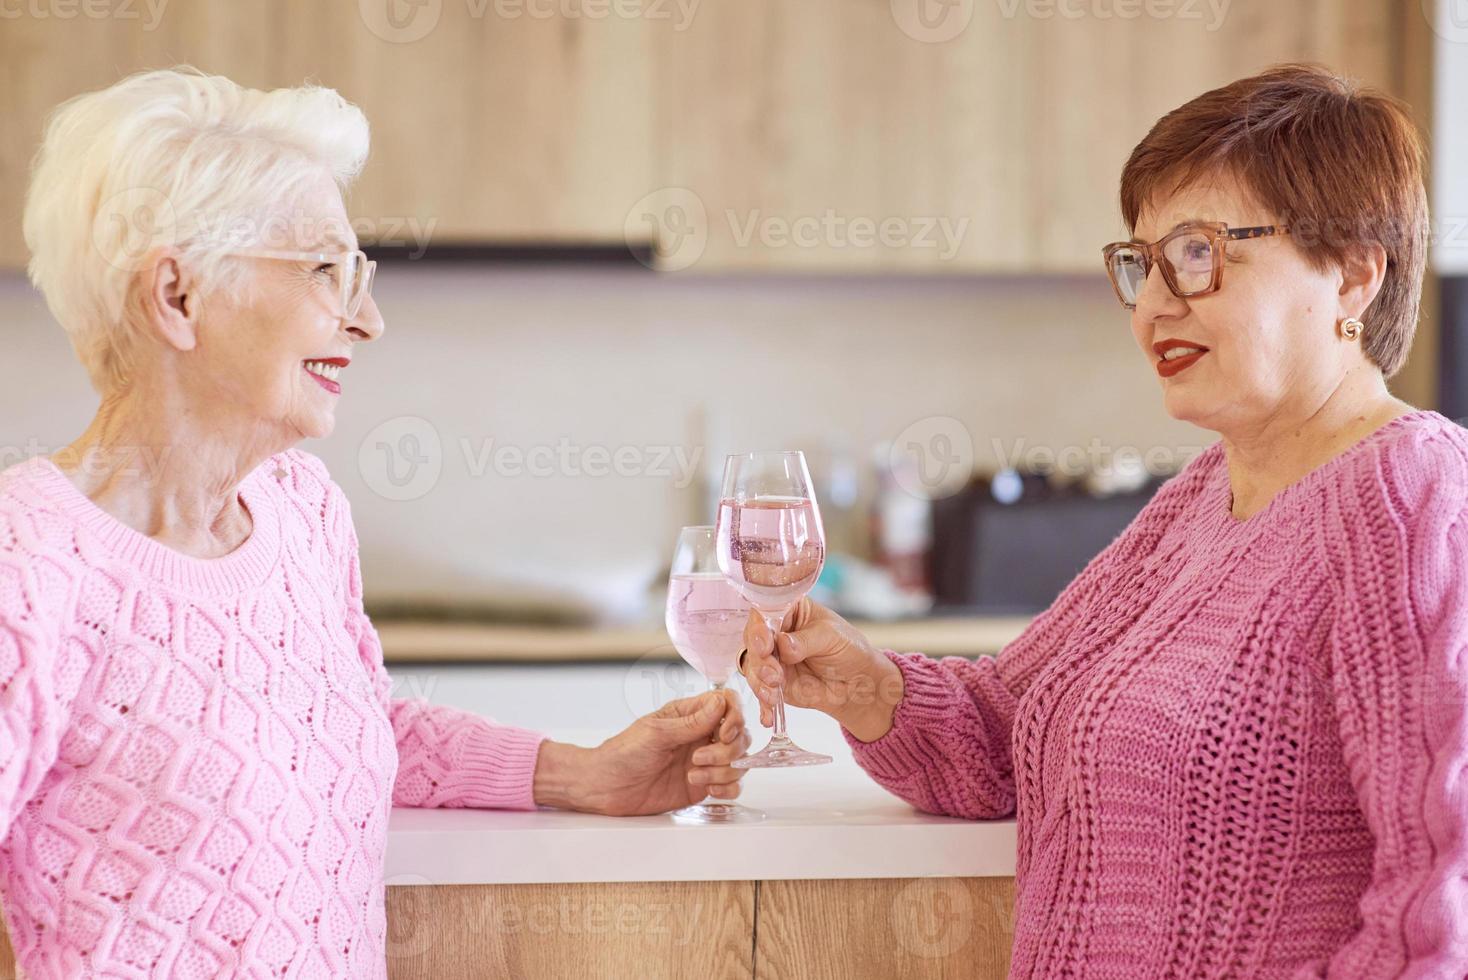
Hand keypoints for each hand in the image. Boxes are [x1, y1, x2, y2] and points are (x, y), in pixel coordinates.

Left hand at [532, 688, 751, 815]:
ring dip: (724, 771)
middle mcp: (701, 736)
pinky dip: (727, 789)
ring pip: (738, 761)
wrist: (606, 788)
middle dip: (728, 750)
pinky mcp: (703, 785)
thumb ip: (691, 722)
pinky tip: (708, 789)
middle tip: (698, 759)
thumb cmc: (623, 754)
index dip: (735, 717)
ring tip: (694, 775)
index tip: (724, 733)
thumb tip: (719, 703)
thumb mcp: (656, 734)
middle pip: (740, 735)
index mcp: (690, 714)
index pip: (728, 704)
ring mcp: (704, 761)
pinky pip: (732, 786)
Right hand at [739, 597, 904, 742]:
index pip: (765, 611)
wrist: (858, 685)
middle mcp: (775, 632)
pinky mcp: (772, 682)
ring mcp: (772, 658)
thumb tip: (783, 644)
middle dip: (759, 659)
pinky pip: (760, 691)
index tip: (765, 643)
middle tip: (773, 674)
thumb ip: (806, 640)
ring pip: (752, 666)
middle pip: (753, 639)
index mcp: (789, 610)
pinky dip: (763, 704)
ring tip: (773, 694)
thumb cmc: (848, 649)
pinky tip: (769, 716)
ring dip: (759, 682)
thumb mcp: (831, 637)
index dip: (760, 627)